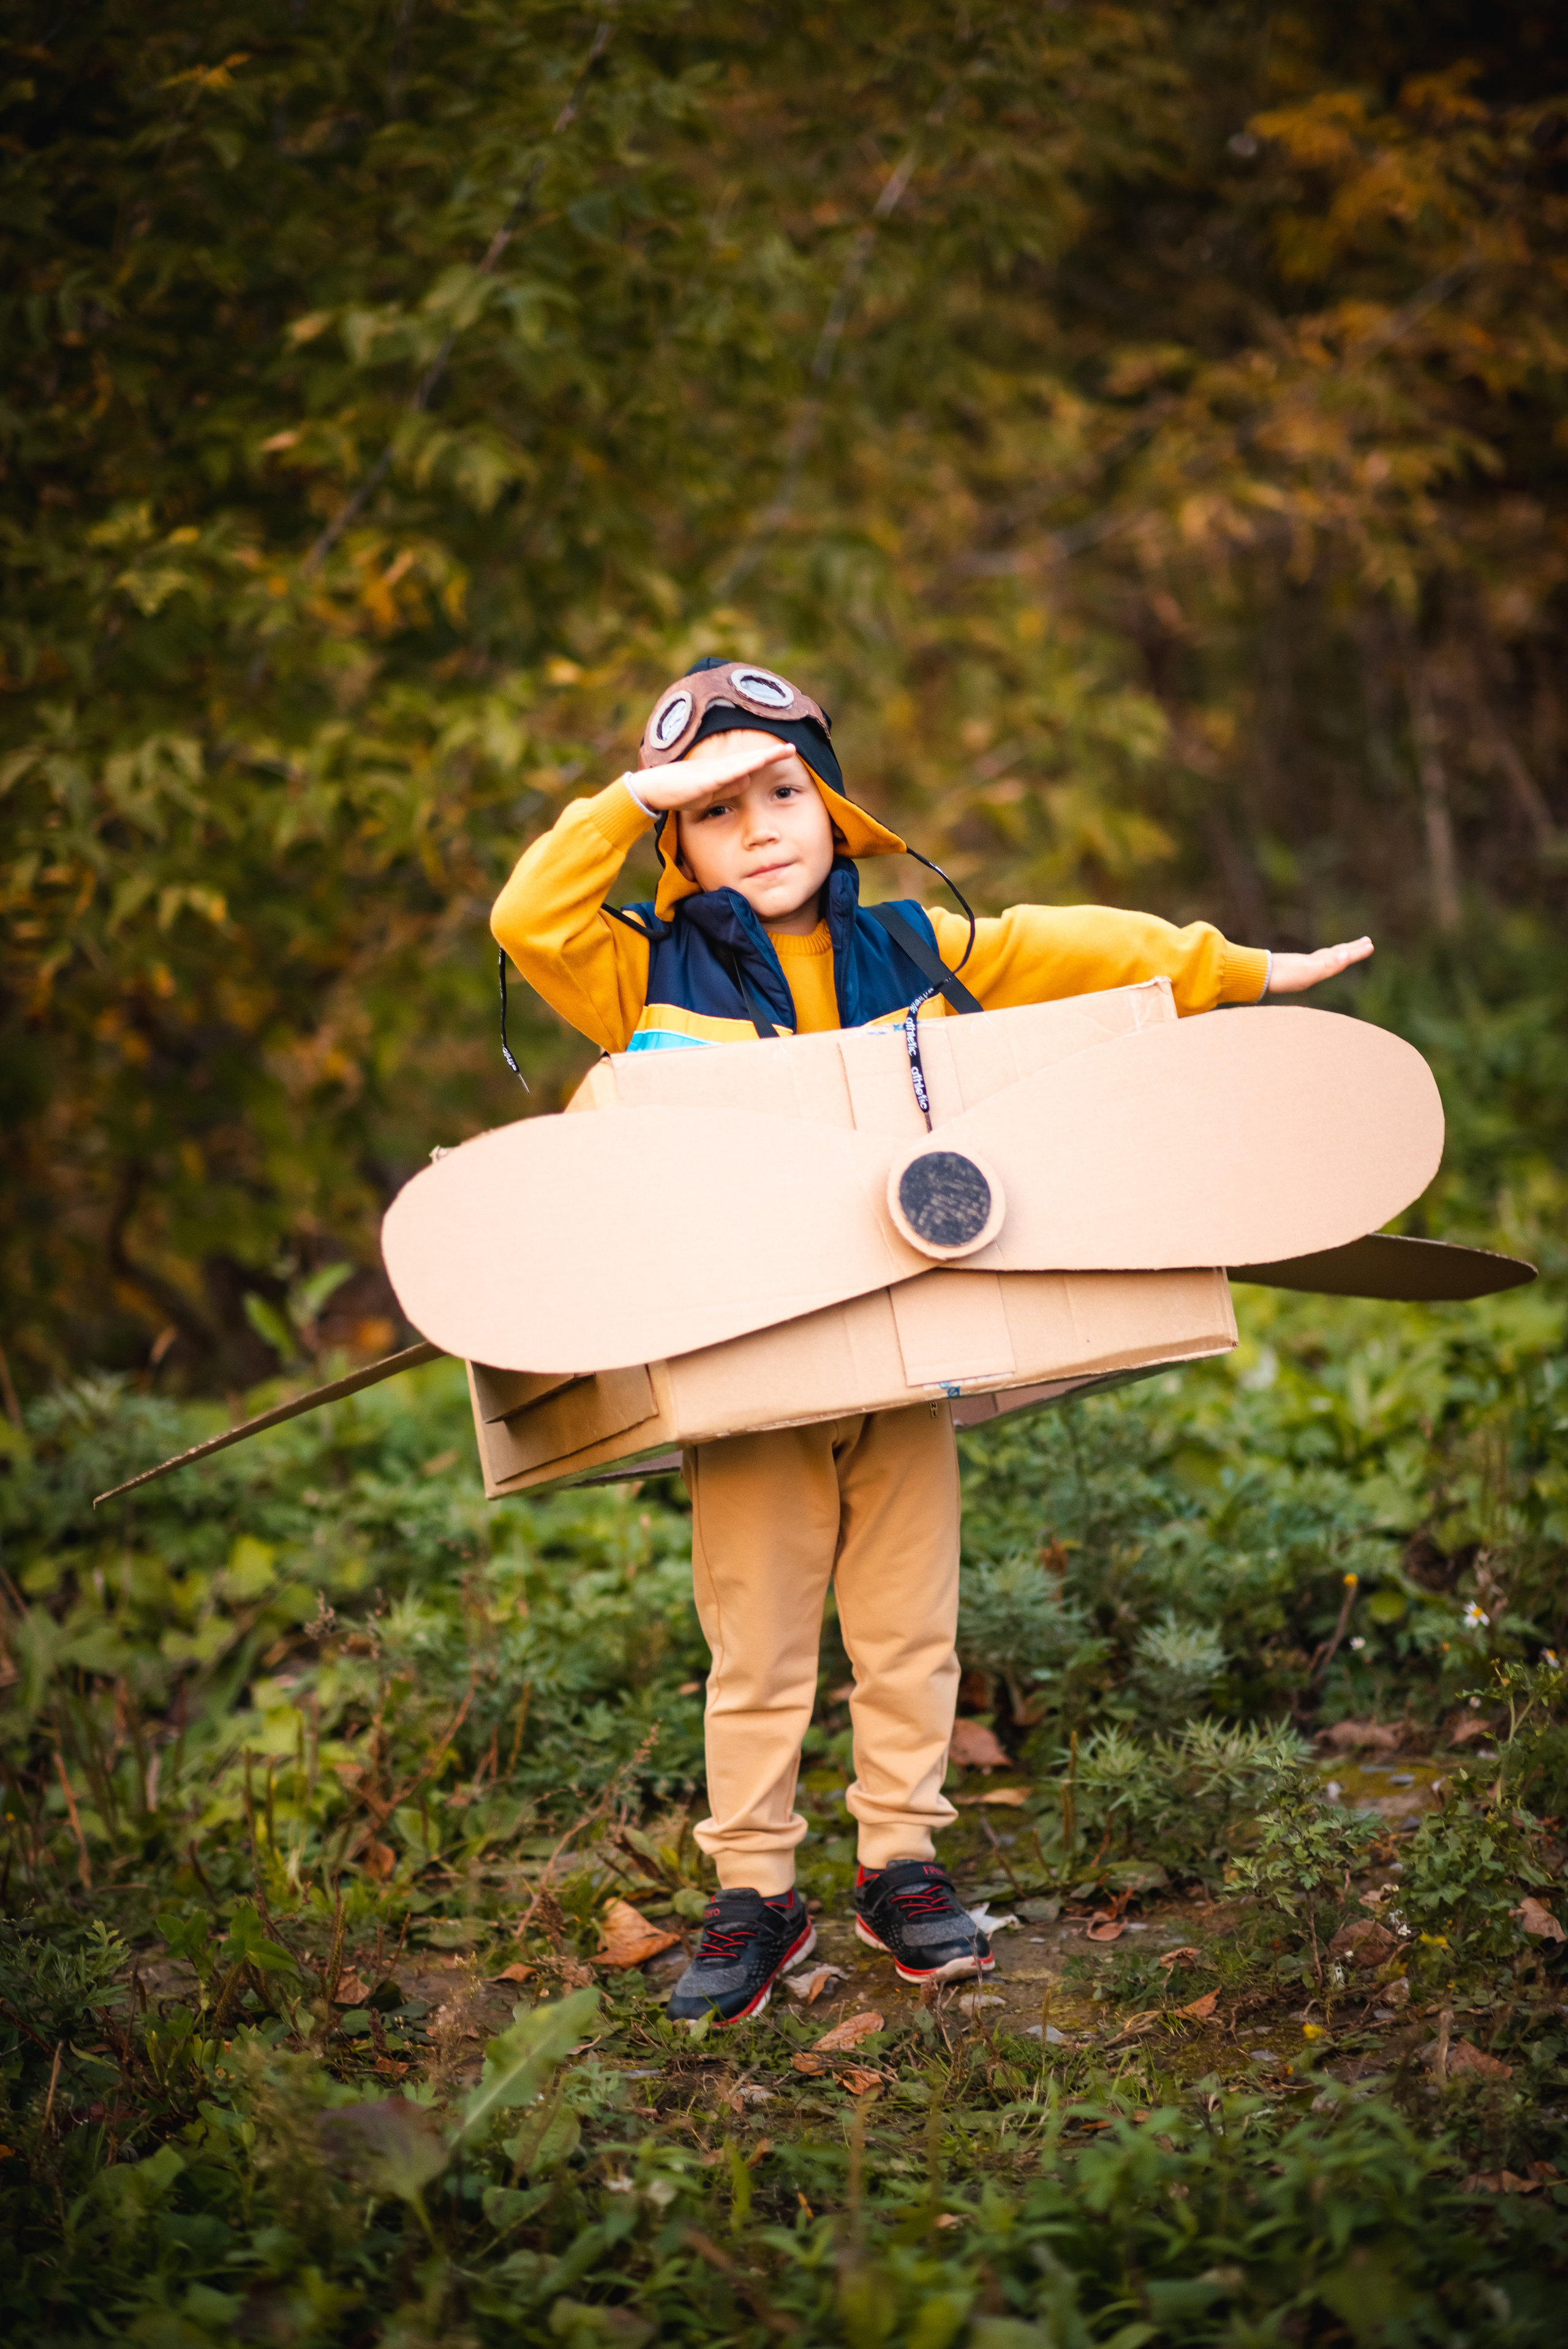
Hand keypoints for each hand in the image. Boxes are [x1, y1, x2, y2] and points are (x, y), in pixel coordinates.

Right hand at [623, 733, 791, 815]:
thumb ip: (728, 787)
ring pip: (743, 762)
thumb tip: (749, 780)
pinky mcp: (704, 779)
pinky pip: (727, 774)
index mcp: (722, 771)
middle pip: (751, 758)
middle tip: (793, 747)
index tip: (787, 753)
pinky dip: (742, 768)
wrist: (654, 790)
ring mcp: (712, 771)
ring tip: (783, 751)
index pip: (750, 763)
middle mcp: (720, 767)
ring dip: (763, 757)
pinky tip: (756, 765)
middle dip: (772, 753)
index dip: (768, 758)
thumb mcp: (710, 793)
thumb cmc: (680, 791)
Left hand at [1266, 937, 1373, 992]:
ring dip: (1337, 953)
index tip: (1371, 944)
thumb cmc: (1283, 976)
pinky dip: (1319, 962)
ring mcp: (1302, 964)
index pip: (1342, 954)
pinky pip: (1311, 963)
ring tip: (1345, 950)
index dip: (1356, 952)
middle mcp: (1312, 961)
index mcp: (1319, 962)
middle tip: (1366, 941)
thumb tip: (1346, 954)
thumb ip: (1330, 964)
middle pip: (1336, 952)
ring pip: (1324, 956)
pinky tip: (1316, 964)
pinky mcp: (1292, 969)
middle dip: (1351, 949)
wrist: (1257, 976)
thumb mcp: (1311, 972)